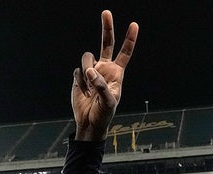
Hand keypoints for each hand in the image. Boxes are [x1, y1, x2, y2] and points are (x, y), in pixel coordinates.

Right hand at [72, 10, 137, 140]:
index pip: (125, 53)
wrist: (89, 122)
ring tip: (89, 88)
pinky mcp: (80, 77)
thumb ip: (101, 85)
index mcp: (117, 73)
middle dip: (106, 28)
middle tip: (106, 12)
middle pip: (106, 43)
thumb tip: (91, 71)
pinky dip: (80, 82)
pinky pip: (78, 71)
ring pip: (87, 58)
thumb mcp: (109, 101)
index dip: (129, 39)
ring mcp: (92, 72)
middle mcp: (105, 68)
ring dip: (87, 70)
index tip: (134, 25)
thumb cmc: (104, 114)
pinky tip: (84, 93)